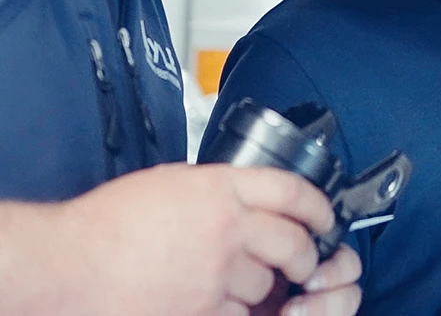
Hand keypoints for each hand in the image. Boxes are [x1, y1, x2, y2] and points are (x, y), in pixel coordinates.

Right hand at [48, 162, 347, 315]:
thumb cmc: (107, 223)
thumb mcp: (172, 183)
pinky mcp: (202, 311)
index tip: (324, 215)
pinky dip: (238, 313)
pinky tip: (225, 306)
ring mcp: (217, 272)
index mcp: (221, 187)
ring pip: (267, 282)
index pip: (291, 188)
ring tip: (255, 286)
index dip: (317, 204)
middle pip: (292, 239)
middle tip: (306, 258)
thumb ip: (214, 189)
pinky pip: (241, 315)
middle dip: (306, 252)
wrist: (69, 264)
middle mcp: (228, 227)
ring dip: (266, 286)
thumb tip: (241, 197)